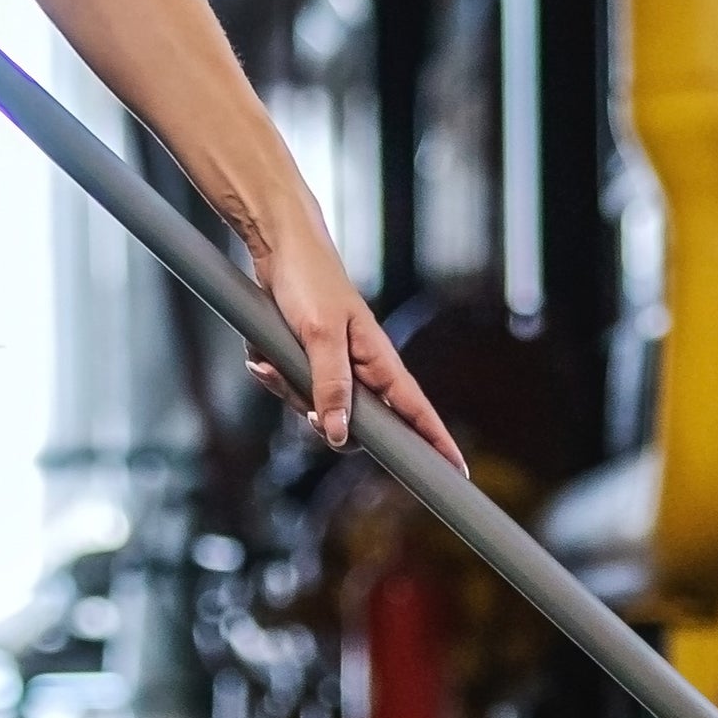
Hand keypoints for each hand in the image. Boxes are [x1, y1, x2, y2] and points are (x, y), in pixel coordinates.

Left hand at [241, 211, 465, 470]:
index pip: (417, 410)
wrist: (277, 244)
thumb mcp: (319, 336)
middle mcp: (361, 367)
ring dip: (287, 391)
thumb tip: (339, 436)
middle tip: (303, 408)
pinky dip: (271, 376)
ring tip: (270, 362)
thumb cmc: (308, 280)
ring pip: (315, 409)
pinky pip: (289, 388)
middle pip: (354, 425)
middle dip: (322, 421)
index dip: (437, 442)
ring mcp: (333, 366)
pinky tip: (260, 357)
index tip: (457, 473)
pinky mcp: (305, 361)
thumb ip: (330, 386)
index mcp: (378, 360)